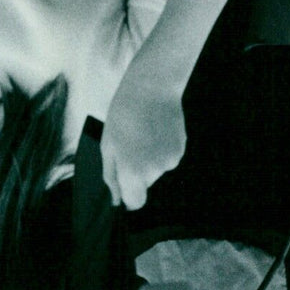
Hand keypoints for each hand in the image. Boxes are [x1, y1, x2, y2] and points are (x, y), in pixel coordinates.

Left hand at [101, 78, 186, 208]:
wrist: (151, 87)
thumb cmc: (122, 116)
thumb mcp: (108, 147)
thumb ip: (112, 177)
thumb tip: (117, 201)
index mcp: (132, 172)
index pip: (135, 203)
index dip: (129, 194)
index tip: (125, 181)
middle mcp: (155, 171)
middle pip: (145, 184)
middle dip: (137, 171)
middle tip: (131, 144)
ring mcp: (171, 160)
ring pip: (157, 170)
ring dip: (150, 159)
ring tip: (144, 134)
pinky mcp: (181, 149)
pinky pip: (167, 158)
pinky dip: (161, 149)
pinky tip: (156, 130)